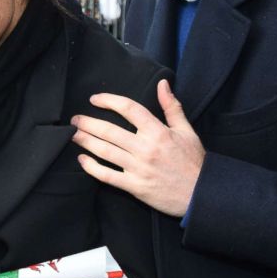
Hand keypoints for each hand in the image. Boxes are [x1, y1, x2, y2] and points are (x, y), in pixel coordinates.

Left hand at [72, 79, 204, 216]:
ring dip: (86, 141)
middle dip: (88, 123)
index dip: (109, 101)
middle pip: (109, 131)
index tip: (94, 99)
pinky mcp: (135, 186)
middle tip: (75, 120)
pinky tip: (82, 159)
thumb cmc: (194, 161)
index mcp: (158, 132)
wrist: (202, 194)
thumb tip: (162, 83)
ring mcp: (138, 168)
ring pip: (105, 151)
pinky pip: (107, 176)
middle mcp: (145, 148)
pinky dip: (92, 167)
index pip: (128, 109)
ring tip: (73, 134)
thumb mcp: (186, 131)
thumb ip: (171, 107)